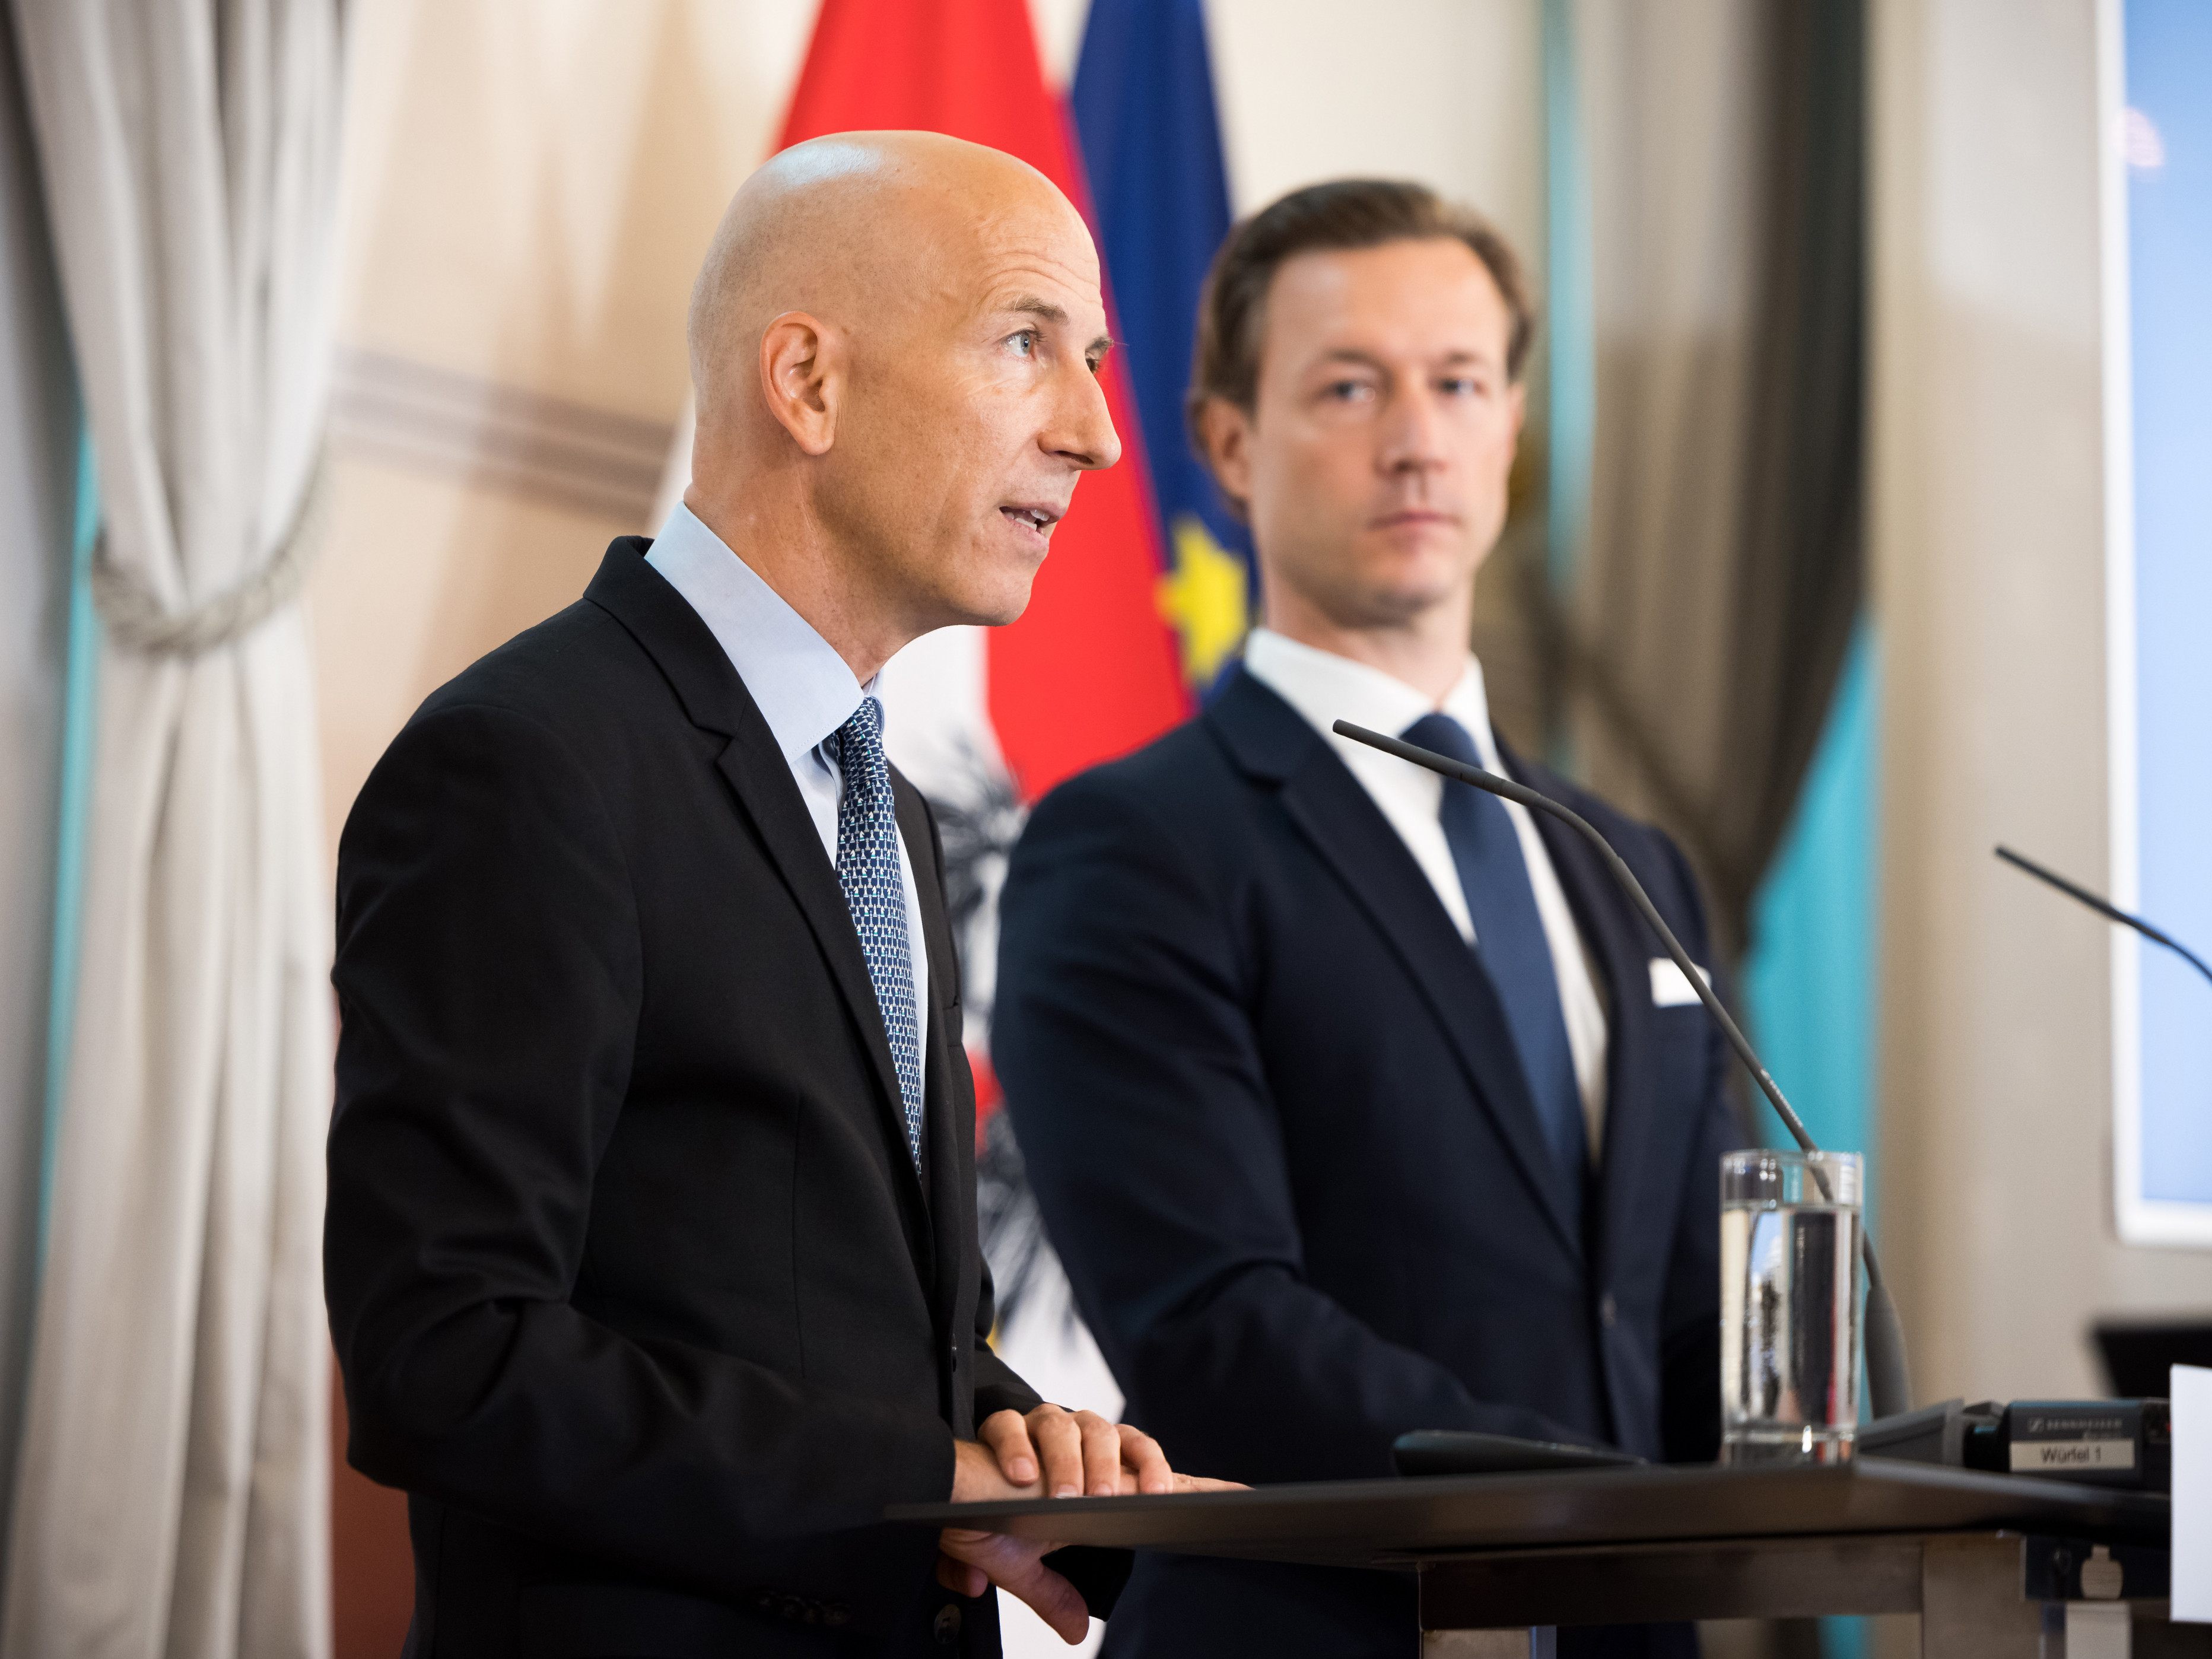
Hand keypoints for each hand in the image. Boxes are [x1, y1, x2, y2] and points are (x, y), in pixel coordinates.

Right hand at [939, 1409, 1244, 1642]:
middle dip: (1118, 1467)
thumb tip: (1077, 1629)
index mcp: (1091, 1468)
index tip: (1243, 1500)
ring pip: (1068, 1425)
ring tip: (1066, 1494)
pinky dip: (1018, 1449)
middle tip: (1114, 1503)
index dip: (1196, 1483)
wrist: (935, 1494)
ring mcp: (1036, 1427)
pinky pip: (1011, 1426)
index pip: (1151, 1469)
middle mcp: (1072, 1440)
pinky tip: (1020, 1476)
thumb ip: (1052, 1590)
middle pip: (1114, 1435)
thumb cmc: (985, 1515)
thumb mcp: (1022, 1561)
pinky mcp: (997, 1427)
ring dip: (1070, 1460)